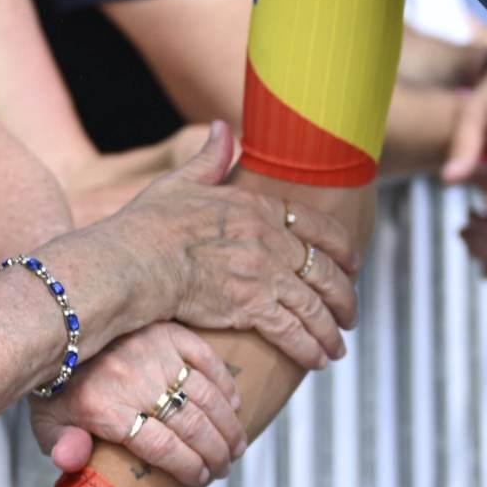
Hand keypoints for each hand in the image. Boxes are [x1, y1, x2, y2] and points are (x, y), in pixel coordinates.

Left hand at [31, 323, 243, 486]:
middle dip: (215, 453)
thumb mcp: (46, 421)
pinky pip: (207, 359)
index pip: (162, 447)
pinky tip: (236, 404)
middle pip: (191, 426)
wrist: (57, 324)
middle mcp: (135, 382)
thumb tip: (72, 460)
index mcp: (107, 409)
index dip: (188, 467)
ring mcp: (155, 354)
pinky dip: (226, 383)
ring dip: (228, 425)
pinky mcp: (168, 332)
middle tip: (224, 468)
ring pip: (206, 396)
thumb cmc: (56, 382)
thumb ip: (61, 446)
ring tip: (236, 446)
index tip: (201, 478)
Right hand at [54, 123, 356, 369]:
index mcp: (258, 207)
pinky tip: (317, 359)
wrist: (133, 261)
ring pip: (313, 305)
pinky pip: (293, 330)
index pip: (317, 226)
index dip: (341, 247)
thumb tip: (222, 128)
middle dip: (344, 297)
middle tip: (351, 314)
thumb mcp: (181, 182)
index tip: (353, 263)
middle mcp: (269, 239)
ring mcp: (263, 274)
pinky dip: (309, 346)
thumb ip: (210, 158)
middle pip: (324, 270)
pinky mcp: (251, 306)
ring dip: (329, 330)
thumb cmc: (148, 224)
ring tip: (336, 348)